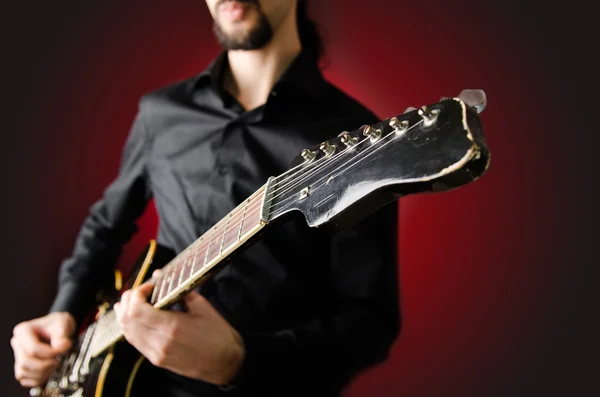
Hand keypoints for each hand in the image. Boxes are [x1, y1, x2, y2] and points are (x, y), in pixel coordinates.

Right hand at [11, 312, 75, 386]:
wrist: (59, 328)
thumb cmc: (58, 324)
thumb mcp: (62, 324)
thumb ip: (61, 336)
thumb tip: (63, 346)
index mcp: (23, 330)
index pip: (33, 349)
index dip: (50, 353)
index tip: (63, 350)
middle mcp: (18, 343)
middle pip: (26, 362)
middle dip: (45, 365)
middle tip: (58, 360)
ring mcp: (19, 355)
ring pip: (23, 372)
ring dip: (42, 372)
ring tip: (55, 365)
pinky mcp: (23, 365)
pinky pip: (25, 379)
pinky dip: (38, 379)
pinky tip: (49, 371)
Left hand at [113, 281, 244, 385]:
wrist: (225, 363)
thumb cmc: (218, 334)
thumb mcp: (202, 307)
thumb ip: (179, 290)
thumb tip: (160, 275)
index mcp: (173, 327)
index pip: (137, 310)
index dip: (137, 294)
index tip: (148, 286)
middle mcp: (161, 342)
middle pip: (127, 320)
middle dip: (128, 301)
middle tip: (138, 291)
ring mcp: (157, 354)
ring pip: (127, 332)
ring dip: (125, 315)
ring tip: (131, 302)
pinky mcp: (157, 360)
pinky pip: (135, 342)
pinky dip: (131, 327)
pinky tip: (136, 318)